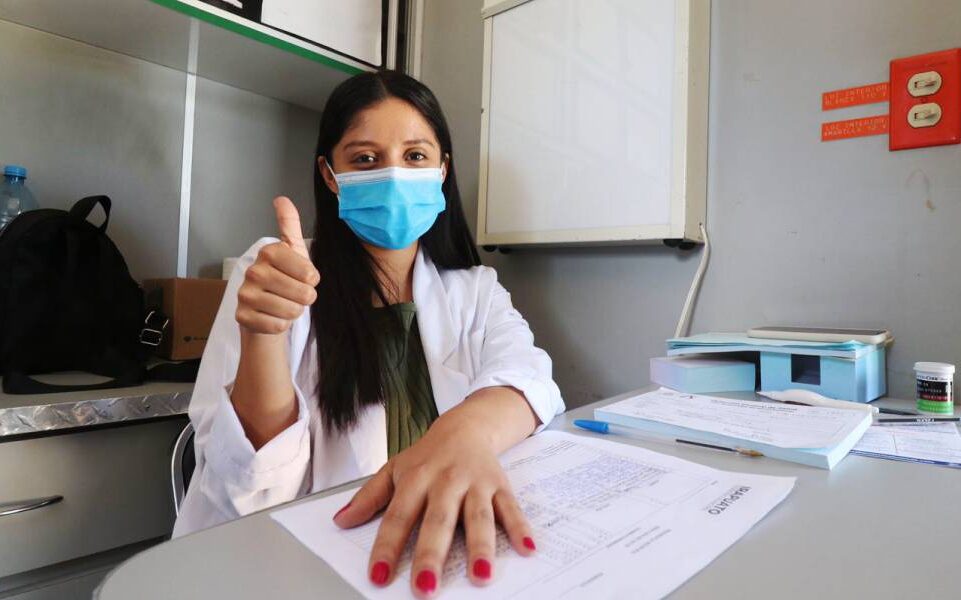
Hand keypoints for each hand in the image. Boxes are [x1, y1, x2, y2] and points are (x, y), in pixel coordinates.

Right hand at [235, 196, 319, 334]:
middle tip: (294, 294)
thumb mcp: (293, 250)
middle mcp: (254, 270)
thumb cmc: (284, 279)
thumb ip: (290, 224)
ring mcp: (245, 294)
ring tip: (284, 304)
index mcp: (269, 252)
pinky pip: (278, 326)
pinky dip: (281, 324)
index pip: (310, 273)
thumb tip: (281, 199)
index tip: (302, 277)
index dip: (312, 280)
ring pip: (291, 311)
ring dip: (294, 311)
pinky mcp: (242, 316)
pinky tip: (272, 316)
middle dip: (305, 298)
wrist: (264, 309)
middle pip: (303, 294)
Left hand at [333, 412, 536, 597]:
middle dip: (432, 554)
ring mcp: (475, 483)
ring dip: (481, 546)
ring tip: (481, 576)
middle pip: (438, 521)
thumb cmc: (427, 456)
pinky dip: (520, 527)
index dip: (387, 547)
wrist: (465, 426)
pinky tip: (527, 548)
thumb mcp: (394, 469)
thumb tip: (340, 521)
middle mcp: (446, 481)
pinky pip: (511, 508)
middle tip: (426, 587)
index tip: (379, 577)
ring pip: (478, 517)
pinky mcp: (500, 485)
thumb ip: (369, 497)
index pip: (398, 516)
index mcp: (416, 479)